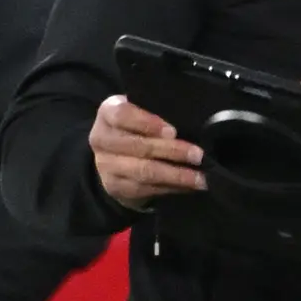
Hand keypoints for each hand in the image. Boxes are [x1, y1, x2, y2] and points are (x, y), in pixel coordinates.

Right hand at [89, 93, 202, 207]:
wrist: (115, 155)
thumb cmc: (137, 126)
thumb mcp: (142, 111)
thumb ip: (157, 111)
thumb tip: (189, 120)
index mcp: (107, 112)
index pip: (123, 115)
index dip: (147, 123)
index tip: (172, 131)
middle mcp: (100, 138)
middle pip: (137, 146)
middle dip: (172, 151)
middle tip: (198, 155)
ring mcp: (105, 165)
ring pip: (142, 171)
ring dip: (175, 175)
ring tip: (199, 177)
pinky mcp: (113, 186)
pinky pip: (144, 189)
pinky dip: (169, 188)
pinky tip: (188, 186)